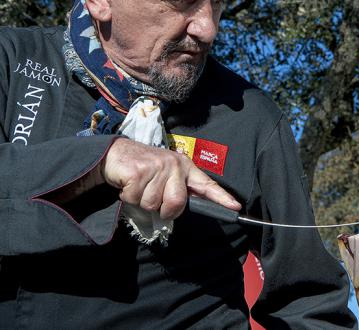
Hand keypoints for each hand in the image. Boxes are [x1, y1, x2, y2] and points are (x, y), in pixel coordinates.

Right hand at [99, 137, 240, 219]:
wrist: (117, 153)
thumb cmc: (145, 168)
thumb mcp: (166, 175)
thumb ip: (178, 189)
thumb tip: (184, 208)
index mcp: (185, 167)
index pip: (207, 185)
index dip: (221, 198)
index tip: (236, 207)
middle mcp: (174, 165)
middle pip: (176, 203)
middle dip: (164, 209)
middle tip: (155, 199)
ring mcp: (156, 167)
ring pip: (153, 205)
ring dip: (142, 202)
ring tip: (140, 187)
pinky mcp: (138, 172)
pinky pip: (136, 200)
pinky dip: (129, 197)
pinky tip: (129, 184)